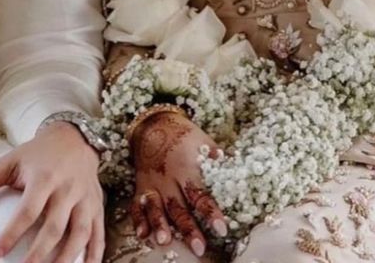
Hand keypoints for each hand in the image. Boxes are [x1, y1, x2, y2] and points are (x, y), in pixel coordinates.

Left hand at [0, 122, 104, 262]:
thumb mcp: (11, 160)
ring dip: (67, 258)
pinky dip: (95, 253)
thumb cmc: (37, 154)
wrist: (75, 137)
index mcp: (44, 177)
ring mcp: (85, 198)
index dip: (12, 232)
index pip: (28, 209)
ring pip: (80, 233)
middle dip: (39, 253)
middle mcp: (67, 188)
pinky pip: (99, 232)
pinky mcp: (97, 204)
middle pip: (55, 226)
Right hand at [129, 110, 226, 257]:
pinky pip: (137, 206)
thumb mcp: (203, 142)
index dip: (211, 212)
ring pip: (156, 208)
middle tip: (199, 248)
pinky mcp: (141, 188)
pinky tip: (142, 234)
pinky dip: (138, 220)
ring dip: (160, 225)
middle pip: (179, 207)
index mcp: (186, 168)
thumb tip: (237, 173)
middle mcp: (168, 179)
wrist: (155, 126)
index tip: (221, 228)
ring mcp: (152, 184)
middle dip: (188, 228)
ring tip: (165, 241)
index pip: (200, 194)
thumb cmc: (185, 137)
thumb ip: (217, 161)